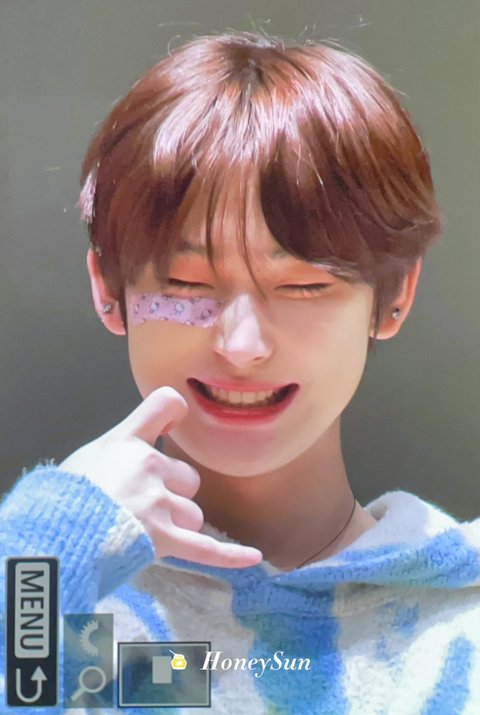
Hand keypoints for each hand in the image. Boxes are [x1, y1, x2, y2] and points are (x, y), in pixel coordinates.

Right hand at [58, 386, 262, 567]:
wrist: (53, 537)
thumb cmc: (63, 499)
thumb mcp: (86, 458)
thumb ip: (118, 448)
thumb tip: (133, 446)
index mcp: (128, 443)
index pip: (163, 405)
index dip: (173, 411)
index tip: (176, 419)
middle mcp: (149, 467)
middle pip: (186, 478)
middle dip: (172, 493)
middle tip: (138, 507)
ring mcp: (158, 503)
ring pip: (192, 513)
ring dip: (178, 524)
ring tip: (143, 533)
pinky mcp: (164, 539)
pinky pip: (206, 548)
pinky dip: (230, 555)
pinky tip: (253, 557)